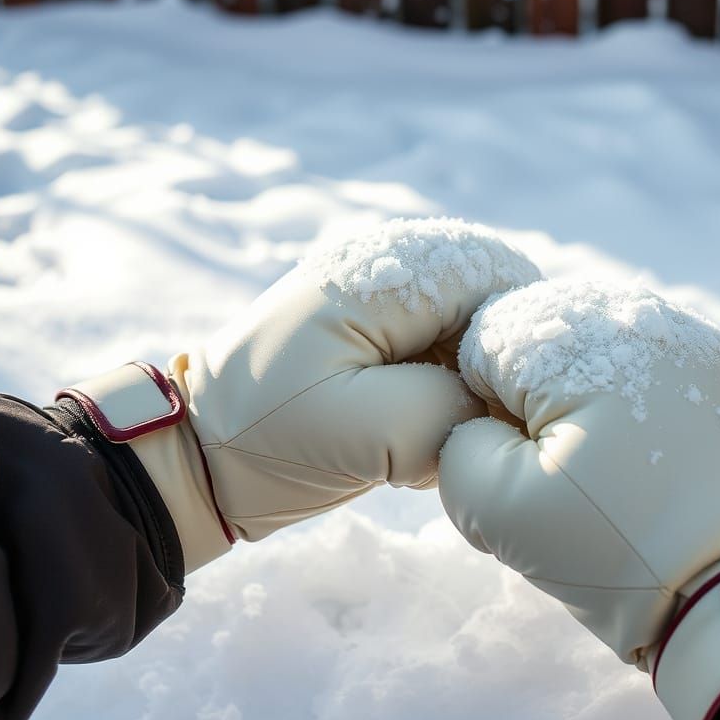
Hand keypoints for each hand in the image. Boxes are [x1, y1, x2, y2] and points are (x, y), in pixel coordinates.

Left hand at [58, 218, 539, 571]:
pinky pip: (450, 343)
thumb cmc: (272, 441)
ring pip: (475, 322)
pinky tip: (423, 419)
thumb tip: (488, 402)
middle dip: (493, 358)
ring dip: (472, 374)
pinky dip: (452, 383)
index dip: (513, 335)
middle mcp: (386, 263)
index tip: (498, 399)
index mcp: (377, 272)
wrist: (206, 456)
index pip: (493, 273)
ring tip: (439, 421)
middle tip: (471, 417)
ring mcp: (386, 291)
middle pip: (491, 293)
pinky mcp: (385, 326)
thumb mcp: (363, 434)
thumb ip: (445, 409)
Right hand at [439, 278, 719, 719]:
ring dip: (578, 388)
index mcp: (577, 339)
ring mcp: (692, 337)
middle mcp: (639, 314)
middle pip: (543, 327)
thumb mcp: (495, 511)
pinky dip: (627, 393)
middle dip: (529, 388)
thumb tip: (480, 421)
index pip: (487, 336)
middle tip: (552, 462)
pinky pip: (648, 359)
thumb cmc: (614, 555)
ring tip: (598, 459)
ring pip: (596, 339)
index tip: (516, 459)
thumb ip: (456, 444)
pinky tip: (640, 450)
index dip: (482, 401)